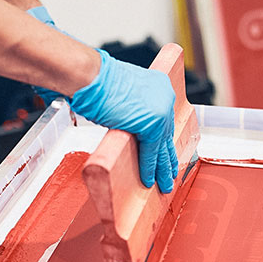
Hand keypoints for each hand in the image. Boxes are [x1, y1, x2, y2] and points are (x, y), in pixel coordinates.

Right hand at [26, 7, 177, 192]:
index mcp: (159, 85)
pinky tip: (149, 181)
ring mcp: (161, 111)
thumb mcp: (122, 92)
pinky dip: (149, 168)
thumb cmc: (96, 80)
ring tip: (165, 185)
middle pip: (167, 134)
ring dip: (162, 168)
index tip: (167, 152)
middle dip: (168, 156)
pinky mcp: (152, 125)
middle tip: (171, 173)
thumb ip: (132, 106)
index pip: (164, 120)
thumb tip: (129, 121)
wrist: (91, 76)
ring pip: (162, 147)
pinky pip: (151, 152)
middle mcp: (165, 97)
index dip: (164, 138)